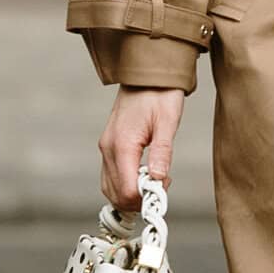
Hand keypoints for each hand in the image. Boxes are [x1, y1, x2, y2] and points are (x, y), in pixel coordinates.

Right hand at [99, 86, 185, 207]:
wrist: (146, 73)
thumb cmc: (160, 94)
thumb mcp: (167, 122)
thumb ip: (162, 152)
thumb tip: (158, 179)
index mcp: (122, 145)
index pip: (127, 189)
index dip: (146, 197)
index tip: (164, 187)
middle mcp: (108, 148)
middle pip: (115, 193)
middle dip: (138, 199)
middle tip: (161, 186)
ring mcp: (106, 147)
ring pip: (110, 187)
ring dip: (130, 194)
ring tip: (154, 182)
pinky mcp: (109, 145)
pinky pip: (110, 175)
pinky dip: (124, 184)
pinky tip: (143, 176)